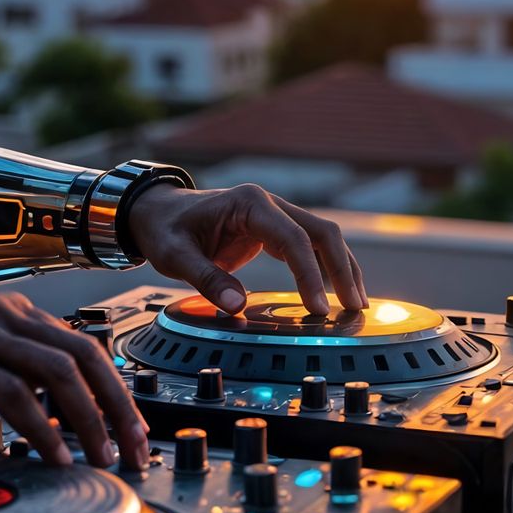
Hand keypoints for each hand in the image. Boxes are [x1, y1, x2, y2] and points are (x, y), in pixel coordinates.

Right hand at [0, 290, 148, 470]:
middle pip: (85, 354)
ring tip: (103, 459)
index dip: (116, 391)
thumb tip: (45, 412)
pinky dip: (42, 428)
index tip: (132, 433)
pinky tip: (52, 457)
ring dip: (90, 421)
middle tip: (135, 452)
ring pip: (59, 371)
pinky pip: (14, 393)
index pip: (82, 346)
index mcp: (6, 312)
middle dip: (119, 407)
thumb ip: (2, 375)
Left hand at [123, 182, 366, 317]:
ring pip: (322, 237)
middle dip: (342, 270)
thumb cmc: (164, 229)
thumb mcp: (175, 255)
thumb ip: (207, 278)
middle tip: (354, 308)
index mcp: (249, 203)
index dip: (310, 274)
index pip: (293, 238)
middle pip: (321, 233)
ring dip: (342, 268)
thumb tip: (238, 305)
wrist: (155, 212)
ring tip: (356, 305)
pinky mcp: (271, 229)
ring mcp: (272, 214)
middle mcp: (268, 204)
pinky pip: (308, 246)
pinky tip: (335, 293)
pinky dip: (325, 267)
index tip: (318, 309)